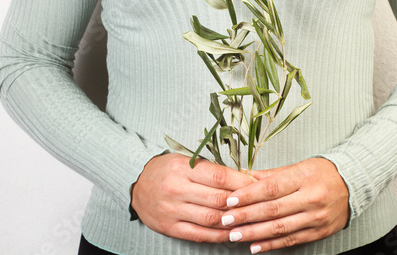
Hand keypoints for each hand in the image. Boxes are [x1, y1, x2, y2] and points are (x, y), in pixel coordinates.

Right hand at [131, 153, 255, 242]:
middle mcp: (176, 188)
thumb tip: (244, 179)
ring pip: (210, 218)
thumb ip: (212, 171)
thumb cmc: (167, 170)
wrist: (137, 185)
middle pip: (217, 199)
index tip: (257, 185)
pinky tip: (231, 233)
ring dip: (233, 221)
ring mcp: (172, 209)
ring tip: (248, 219)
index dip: (242, 182)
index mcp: (182, 167)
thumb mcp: (186, 161)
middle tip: (258, 204)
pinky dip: (218, 235)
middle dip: (242, 203)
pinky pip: (199, 234)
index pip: (219, 176)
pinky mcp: (169, 227)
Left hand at [221, 158, 349, 252]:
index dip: (248, 195)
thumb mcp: (297, 166)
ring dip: (255, 233)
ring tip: (235, 235)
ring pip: (281, 228)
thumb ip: (270, 176)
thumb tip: (242, 179)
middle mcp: (311, 198)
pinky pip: (292, 240)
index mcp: (304, 177)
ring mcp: (317, 217)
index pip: (271, 188)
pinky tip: (255, 246)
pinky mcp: (320, 232)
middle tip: (226, 220)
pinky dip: (272, 245)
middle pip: (273, 209)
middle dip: (246, 216)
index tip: (230, 201)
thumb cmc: (320, 173)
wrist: (352, 184)